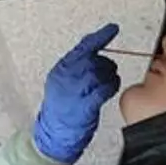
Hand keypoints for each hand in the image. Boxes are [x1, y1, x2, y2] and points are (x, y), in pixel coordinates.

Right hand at [33, 24, 121, 162]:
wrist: (52, 135)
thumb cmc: (62, 110)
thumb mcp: (64, 83)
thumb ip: (78, 68)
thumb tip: (97, 55)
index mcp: (61, 69)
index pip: (83, 47)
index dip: (100, 36)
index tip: (113, 29)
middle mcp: (66, 78)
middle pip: (93, 60)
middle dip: (106, 65)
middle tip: (109, 72)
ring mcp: (74, 92)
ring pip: (99, 73)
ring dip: (109, 76)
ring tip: (109, 82)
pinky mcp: (83, 106)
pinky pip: (102, 91)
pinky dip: (110, 87)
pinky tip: (111, 88)